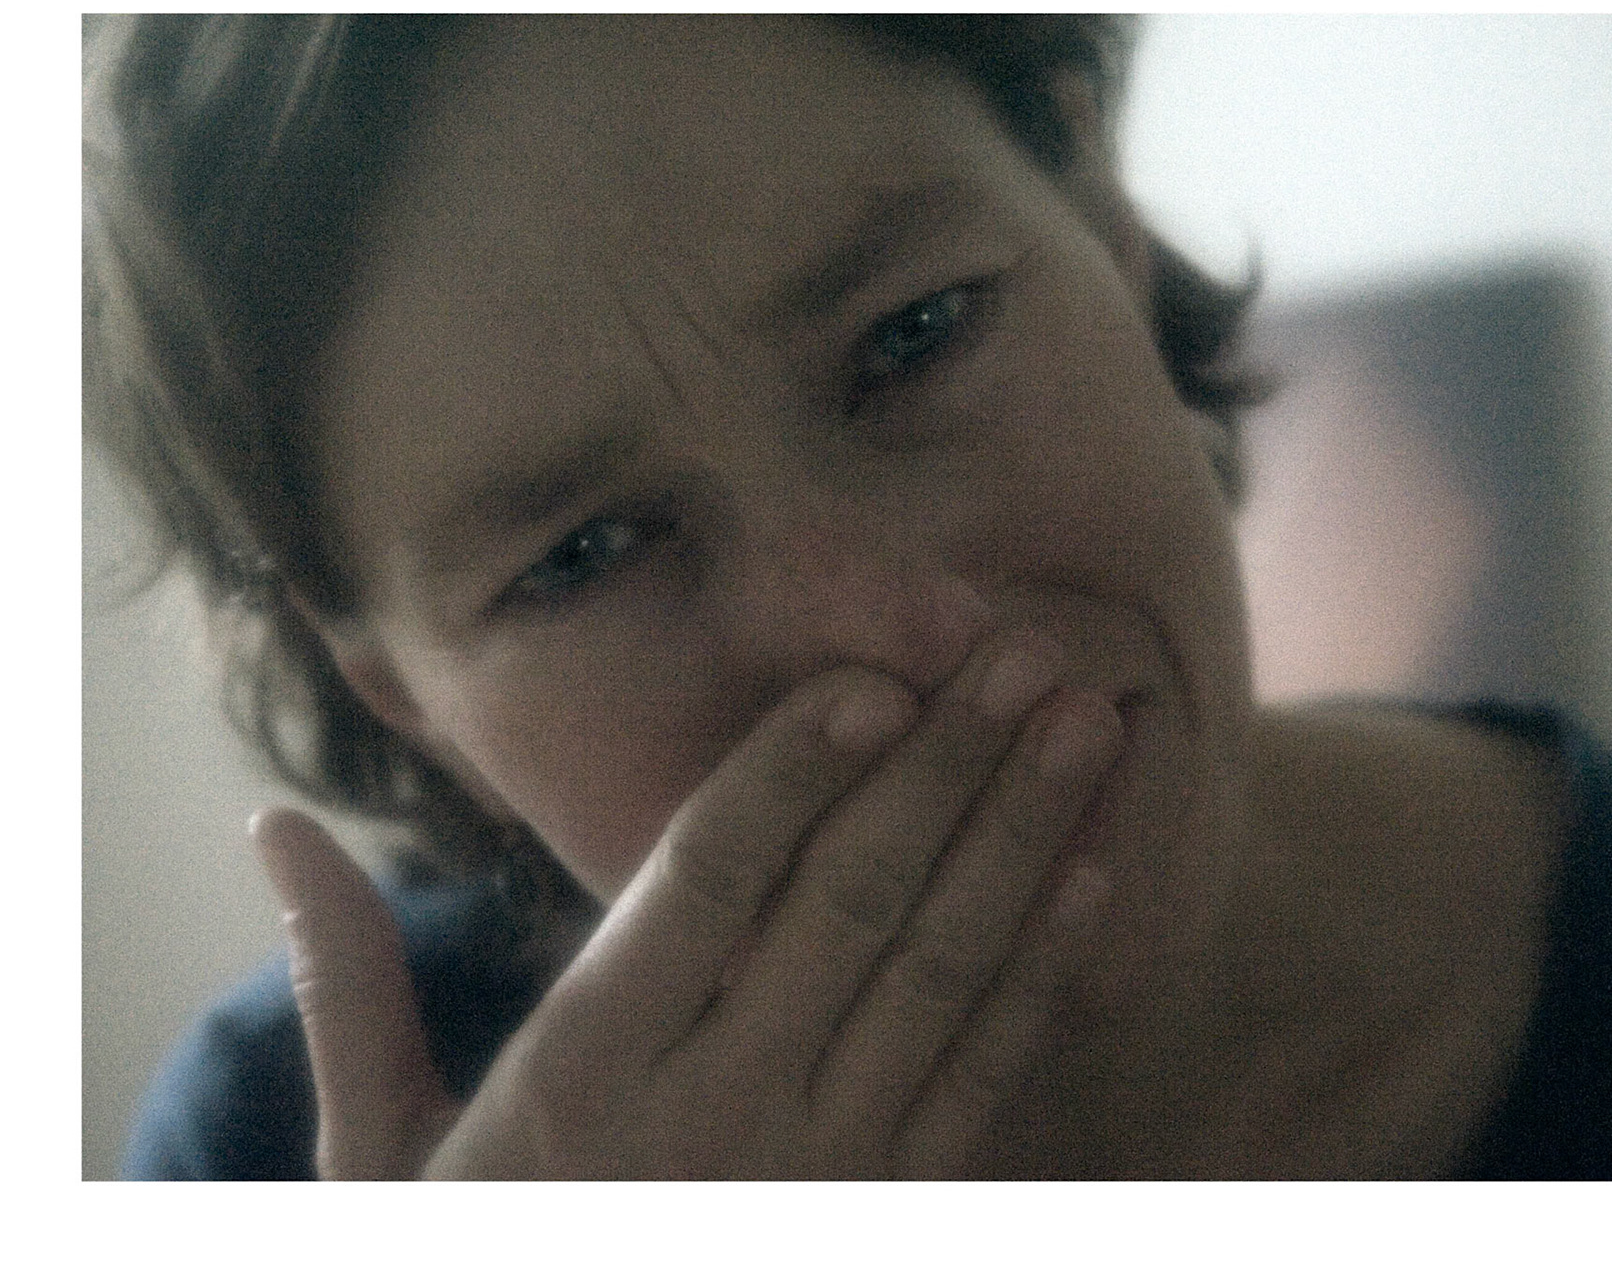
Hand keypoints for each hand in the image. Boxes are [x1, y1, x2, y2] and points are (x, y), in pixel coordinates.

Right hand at [253, 628, 1120, 1178]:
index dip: (794, 770)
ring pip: (941, 974)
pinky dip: (1042, 972)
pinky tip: (1090, 875)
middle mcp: (716, 1111)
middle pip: (853, 905)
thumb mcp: (379, 1148)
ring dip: (1022, 838)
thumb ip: (346, 984)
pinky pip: (982, 1078)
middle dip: (948, 767)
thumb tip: (274, 826)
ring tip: (1086, 725)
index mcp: (584, 1071)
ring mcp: (822, 1170)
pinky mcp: (892, 1212)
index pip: (705, 881)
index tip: (873, 676)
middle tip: (1025, 653)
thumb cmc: (470, 1250)